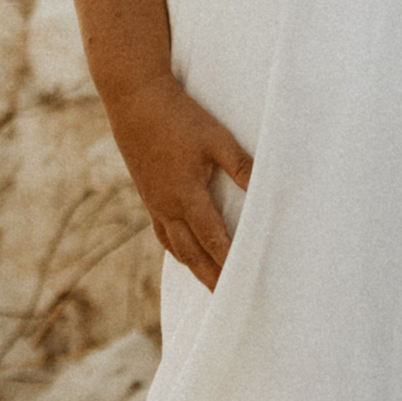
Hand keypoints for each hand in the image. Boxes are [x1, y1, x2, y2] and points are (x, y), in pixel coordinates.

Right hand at [105, 75, 254, 290]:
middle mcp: (168, 206)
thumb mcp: (217, 139)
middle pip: (193, 253)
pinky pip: (162, 232)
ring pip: (176, 246)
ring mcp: (154, 202)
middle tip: (229, 299)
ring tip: (209, 283)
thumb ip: (242, 167)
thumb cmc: (180, 118)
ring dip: (194, 267)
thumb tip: (266, 191)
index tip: (246, 281)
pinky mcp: (148, 194)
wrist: (135, 101)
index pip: (214, 240)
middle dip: (212, 277)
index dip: (231, 262)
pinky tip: (182, 252)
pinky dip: (176, 249)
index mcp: (187, 196)